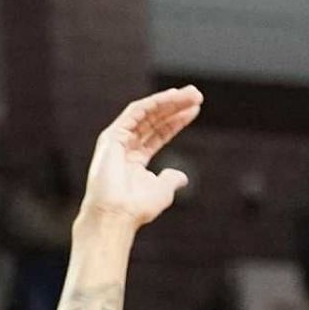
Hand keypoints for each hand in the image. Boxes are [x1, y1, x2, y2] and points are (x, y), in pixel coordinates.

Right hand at [76, 84, 202, 229]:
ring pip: (145, 113)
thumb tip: (182, 177)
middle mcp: (124, 149)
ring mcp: (117, 141)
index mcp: (134, 161)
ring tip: (191, 93)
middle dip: (175, 106)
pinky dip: (154, 102)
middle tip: (197, 95)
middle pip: (153, 120)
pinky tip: (171, 96)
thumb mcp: (162, 190)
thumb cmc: (136, 209)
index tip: (195, 110)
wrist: (115, 215)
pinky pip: (135, 112)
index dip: (176, 122)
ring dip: (168, 101)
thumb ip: (171, 179)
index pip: (158, 134)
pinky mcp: (111, 137)